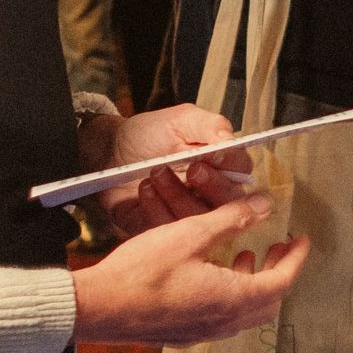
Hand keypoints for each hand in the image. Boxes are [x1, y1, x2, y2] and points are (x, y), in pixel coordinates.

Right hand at [69, 192, 307, 345]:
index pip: (282, 281)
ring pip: (244, 312)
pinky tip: (211, 274)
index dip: (296, 258)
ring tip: (246, 255)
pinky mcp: (182, 334)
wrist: (97, 308)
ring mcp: (202, 332)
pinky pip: (220, 317)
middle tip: (278, 248)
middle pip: (268, 302)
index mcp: (232, 299)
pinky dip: (230, 294)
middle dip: (278, 272)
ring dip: (253, 283)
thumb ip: (231, 218)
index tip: (301, 240)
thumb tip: (264, 205)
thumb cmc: (140, 274)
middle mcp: (222, 322)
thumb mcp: (190, 234)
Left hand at [89, 101, 252, 232]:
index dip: (232, 165)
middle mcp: (211, 195)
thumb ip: (209, 125)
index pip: (242, 171)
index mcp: (221, 166)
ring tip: (156, 172)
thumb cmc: (149, 135)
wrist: (110, 153)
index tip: (214, 154)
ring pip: (200, 220)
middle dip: (212, 185)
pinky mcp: (165, 233)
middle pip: (230, 203)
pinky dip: (156, 208)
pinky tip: (145, 189)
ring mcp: (190, 217)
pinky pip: (170, 231)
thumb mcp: (180, 120)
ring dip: (179, 194)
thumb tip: (231, 139)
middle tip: (192, 169)